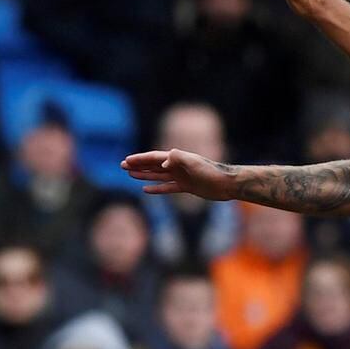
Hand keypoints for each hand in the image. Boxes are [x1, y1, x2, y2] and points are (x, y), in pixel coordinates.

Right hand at [122, 147, 238, 199]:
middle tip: (122, 166)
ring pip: (158, 176)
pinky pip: (168, 187)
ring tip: (130, 175)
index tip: (126, 161)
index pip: (154, 158)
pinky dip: (157, 188)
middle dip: (138, 165)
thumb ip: (178, 158)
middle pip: (153, 165)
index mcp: (177, 159)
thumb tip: (163, 163)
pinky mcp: (187, 187)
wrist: (226, 184)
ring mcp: (181, 177)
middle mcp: (177, 166)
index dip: (140, 159)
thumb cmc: (211, 171)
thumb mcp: (194, 162)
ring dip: (144, 175)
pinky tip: (147, 190)